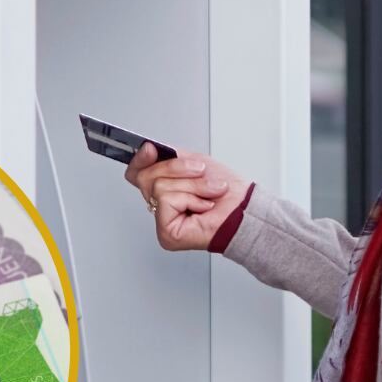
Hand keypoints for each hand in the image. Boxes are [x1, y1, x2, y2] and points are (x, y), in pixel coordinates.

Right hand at [124, 143, 248, 251]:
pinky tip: (203, 206)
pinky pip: (166, 200)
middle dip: (177, 168)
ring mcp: (162, 221)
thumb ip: (169, 156)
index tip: (151, 149)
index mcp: (165, 189)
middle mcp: (160, 206)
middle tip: (200, 171)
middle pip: (146, 176)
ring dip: (191, 184)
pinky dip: (190, 198)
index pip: (136, 173)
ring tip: (208, 192)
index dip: (140, 159)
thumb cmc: (228, 191)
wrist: (245, 208)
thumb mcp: (195, 163)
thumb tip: (149, 149)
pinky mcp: (166, 233)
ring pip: (159, 186)